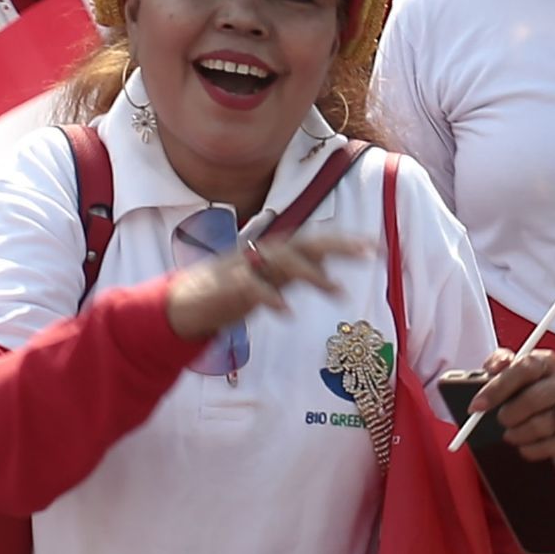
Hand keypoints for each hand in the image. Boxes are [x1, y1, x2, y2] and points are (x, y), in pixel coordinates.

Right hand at [167, 228, 370, 340]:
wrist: (181, 304)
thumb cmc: (229, 293)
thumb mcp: (270, 282)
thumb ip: (297, 276)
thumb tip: (330, 273)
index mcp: (274, 253)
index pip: (314, 242)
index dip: (343, 243)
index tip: (373, 246)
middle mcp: (263, 254)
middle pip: (305, 243)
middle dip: (337, 246)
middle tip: (367, 252)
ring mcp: (246, 267)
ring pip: (283, 261)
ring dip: (311, 274)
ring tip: (337, 291)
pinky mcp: (228, 287)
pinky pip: (253, 289)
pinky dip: (270, 298)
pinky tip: (286, 311)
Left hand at [469, 348, 554, 463]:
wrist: (542, 408)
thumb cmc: (521, 387)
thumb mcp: (506, 369)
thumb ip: (498, 362)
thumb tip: (495, 367)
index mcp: (545, 361)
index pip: (524, 369)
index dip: (498, 388)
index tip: (478, 406)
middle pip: (535, 399)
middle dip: (510, 414)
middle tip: (501, 420)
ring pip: (543, 424)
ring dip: (519, 434)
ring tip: (511, 434)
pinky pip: (554, 445)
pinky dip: (534, 450)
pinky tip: (524, 446)